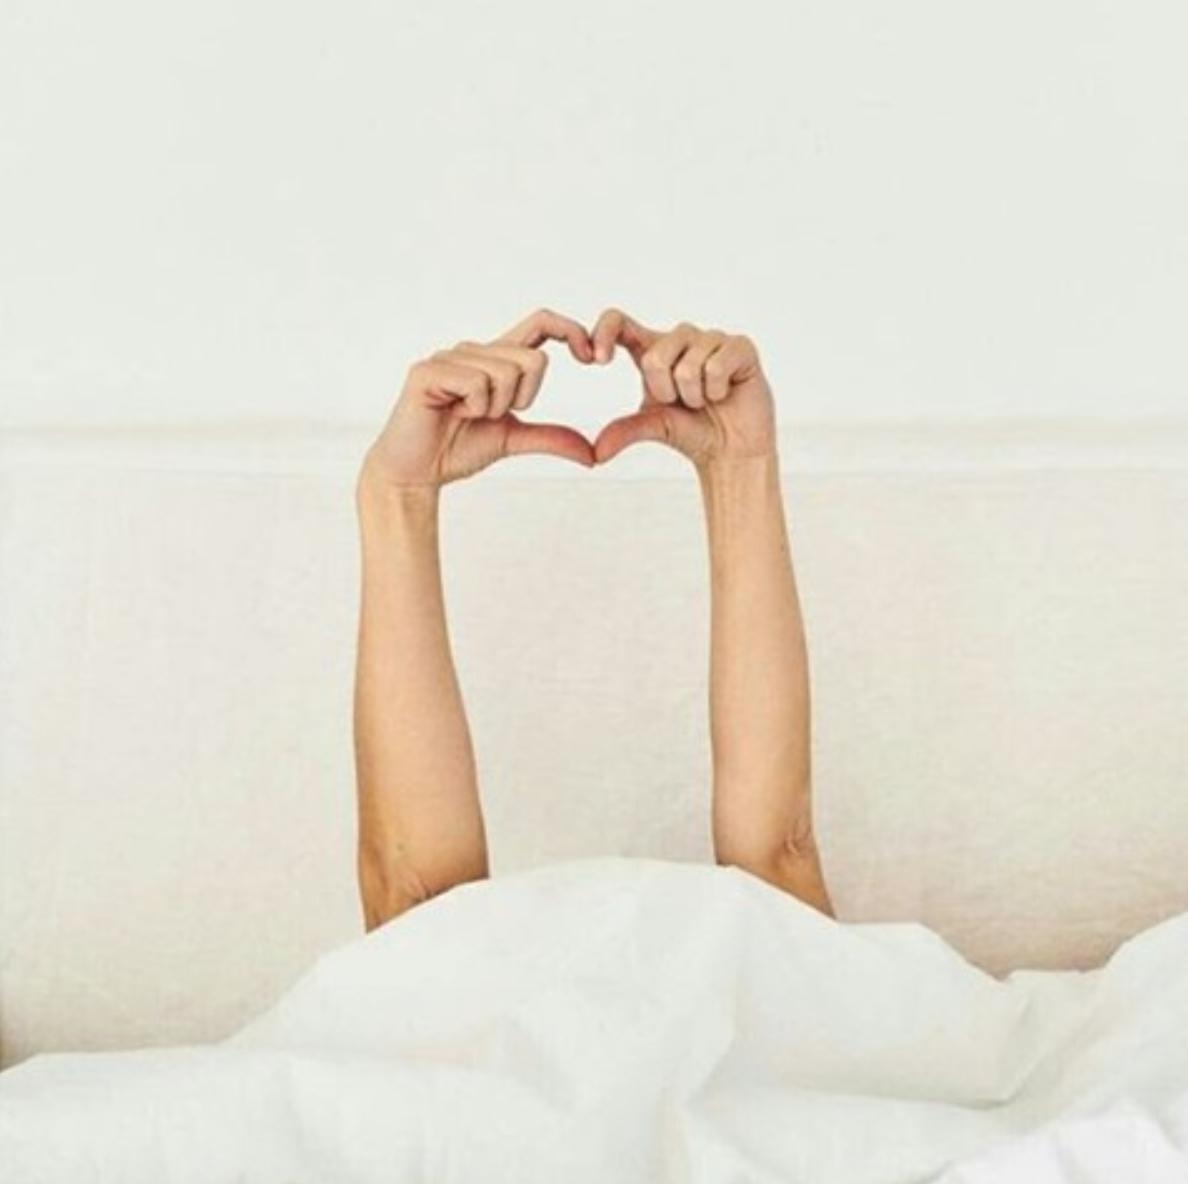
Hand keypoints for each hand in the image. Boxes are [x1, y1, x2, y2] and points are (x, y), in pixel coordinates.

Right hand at [362, 308, 596, 489]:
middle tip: (490, 415)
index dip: (570, 330)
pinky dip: (474, 408)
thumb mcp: (514, 440)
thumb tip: (592, 455)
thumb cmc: (458, 449)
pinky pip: (477, 384)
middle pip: (533, 359)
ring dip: (494, 408)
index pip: (541, 323)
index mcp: (496, 359)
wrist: (417, 472)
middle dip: (522, 399)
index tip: (591, 357)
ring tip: (466, 415)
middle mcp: (474, 350)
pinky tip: (452, 414)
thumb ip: (550, 438)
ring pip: (507, 373)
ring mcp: (450, 357)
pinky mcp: (429, 371)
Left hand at [588, 310, 775, 468]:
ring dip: (694, 396)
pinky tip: (724, 393)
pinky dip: (716, 390)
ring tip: (705, 398)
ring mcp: (711, 339)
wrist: (730, 450)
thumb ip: (625, 430)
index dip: (604, 333)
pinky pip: (716, 365)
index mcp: (652, 349)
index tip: (598, 361)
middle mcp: (680, 338)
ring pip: (688, 365)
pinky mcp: (739, 346)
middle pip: (654, 357)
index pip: (619, 322)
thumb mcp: (653, 426)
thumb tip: (598, 453)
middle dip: (666, 392)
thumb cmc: (691, 430)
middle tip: (683, 402)